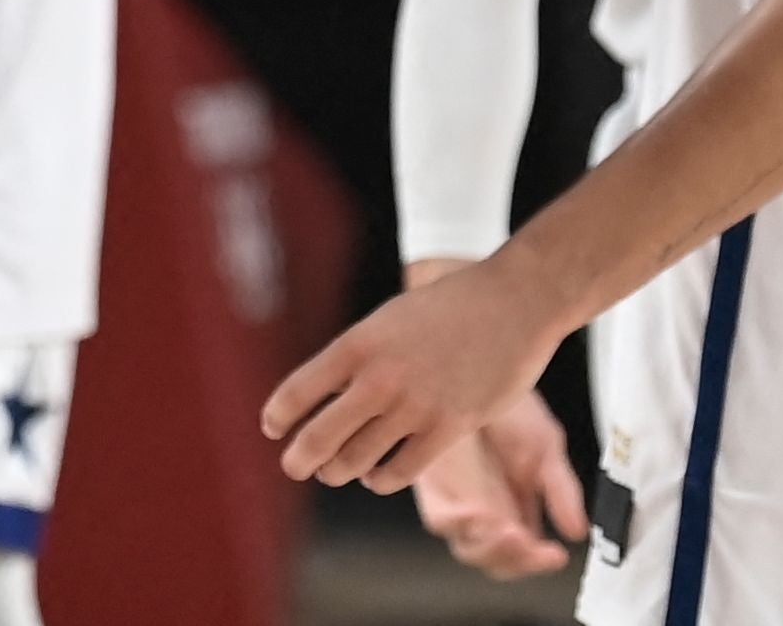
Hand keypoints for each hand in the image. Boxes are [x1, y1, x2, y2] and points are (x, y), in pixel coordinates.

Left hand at [265, 256, 565, 490]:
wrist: (510, 303)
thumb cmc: (446, 309)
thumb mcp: (388, 322)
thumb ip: (359, 357)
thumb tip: (328, 396)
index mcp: (357, 344)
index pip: (298, 391)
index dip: (279, 416)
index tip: (271, 429)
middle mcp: (378, 378)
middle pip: (320, 436)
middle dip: (300, 459)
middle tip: (293, 467)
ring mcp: (414, 406)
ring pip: (358, 459)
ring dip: (339, 471)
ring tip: (334, 471)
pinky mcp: (450, 427)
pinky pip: (402, 470)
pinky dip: (382, 479)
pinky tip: (376, 477)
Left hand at [407, 380, 587, 578]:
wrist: (473, 367)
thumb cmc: (510, 406)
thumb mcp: (544, 446)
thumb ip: (560, 490)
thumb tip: (578, 532)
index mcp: (516, 508)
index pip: (526, 553)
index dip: (538, 560)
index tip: (555, 554)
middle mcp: (486, 511)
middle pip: (495, 558)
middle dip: (512, 558)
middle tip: (525, 542)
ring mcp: (457, 500)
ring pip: (467, 546)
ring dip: (487, 545)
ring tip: (504, 529)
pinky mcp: (431, 485)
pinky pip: (441, 518)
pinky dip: (457, 522)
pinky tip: (473, 512)